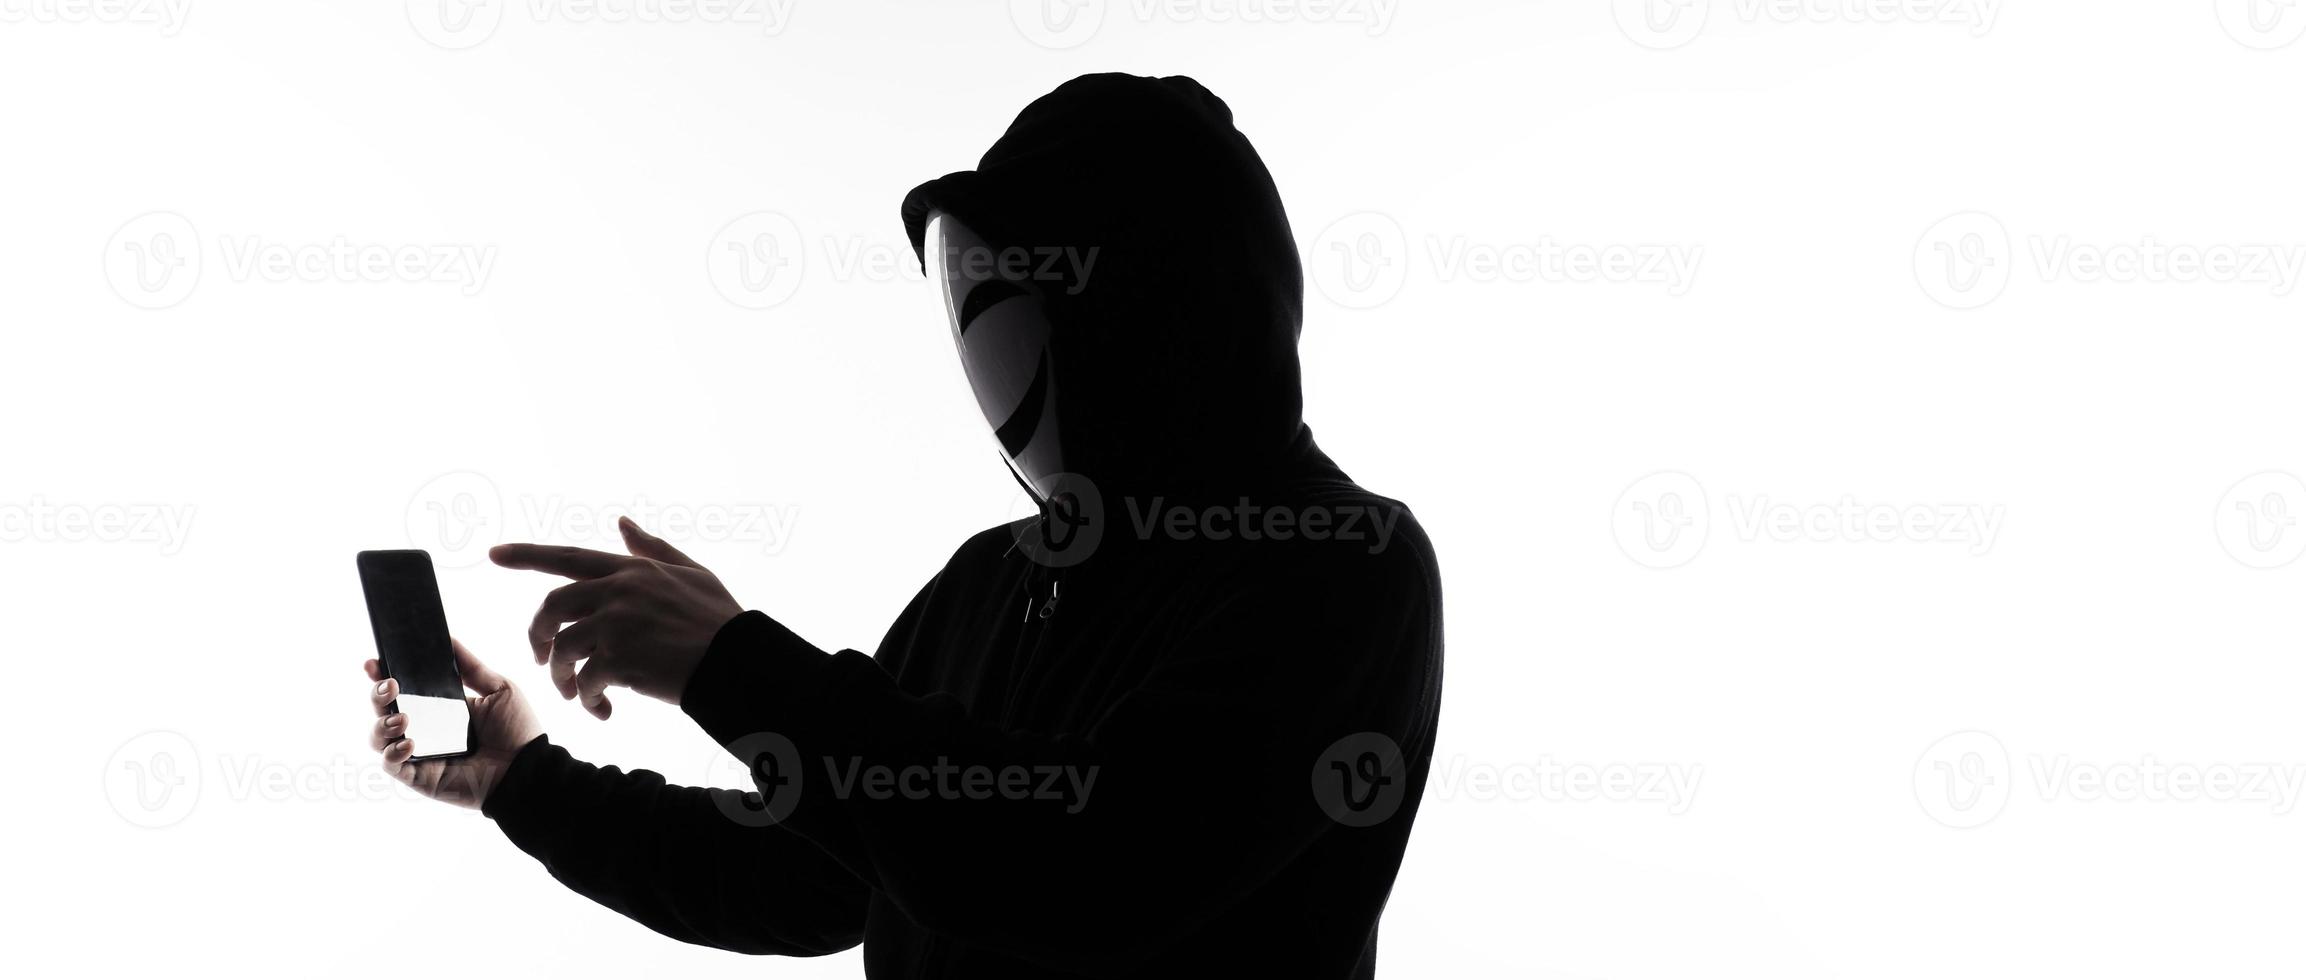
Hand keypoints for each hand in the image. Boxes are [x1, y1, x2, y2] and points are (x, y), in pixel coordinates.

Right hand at [364, 640, 541, 808]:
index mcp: (438, 708)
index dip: (381, 676)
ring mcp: (419, 754)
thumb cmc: (517, 731)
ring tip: (403, 719)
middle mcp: (423, 730)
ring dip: (381, 724)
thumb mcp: (497, 689)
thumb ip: (471, 666)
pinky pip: (390, 765)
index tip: (373, 662)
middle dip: (377, 696)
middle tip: (390, 686)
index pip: (402, 690)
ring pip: (378, 738)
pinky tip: (409, 744)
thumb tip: (449, 638)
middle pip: (382, 711)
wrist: (527, 768)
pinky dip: (392, 753)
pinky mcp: (419, 777)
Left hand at [489, 516, 743, 718]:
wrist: (738, 661)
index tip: (493, 553)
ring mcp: (617, 625)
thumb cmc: (720, 620)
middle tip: (541, 657)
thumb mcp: (691, 572)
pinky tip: (602, 709)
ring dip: (561, 676)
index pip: (567, 557)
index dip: (526, 554)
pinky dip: (587, 699)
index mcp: (632, 570)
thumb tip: (623, 521)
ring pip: (562, 649)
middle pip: (551, 606)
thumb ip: (652, 548)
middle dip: (537, 633)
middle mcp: (618, 592)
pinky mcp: (620, 660)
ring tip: (575, 693)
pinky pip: (584, 682)